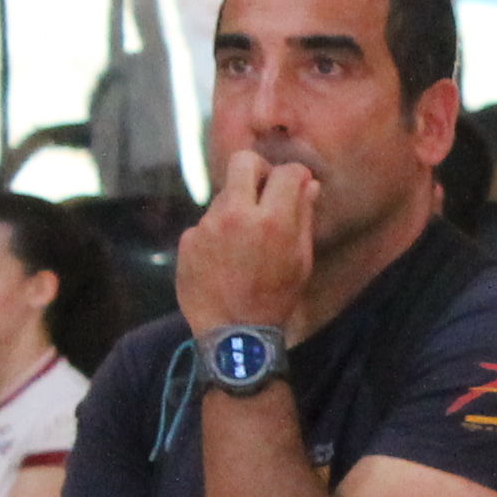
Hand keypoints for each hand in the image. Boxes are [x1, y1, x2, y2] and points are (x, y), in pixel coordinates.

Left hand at [176, 144, 320, 333]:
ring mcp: (207, 225)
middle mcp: (237, 214)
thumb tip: (308, 184)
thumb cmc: (276, 299)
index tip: (296, 184)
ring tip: (242, 241)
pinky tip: (223, 259)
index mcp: (273, 220)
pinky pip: (206, 223)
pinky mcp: (188, 239)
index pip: (286, 172)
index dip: (296, 175)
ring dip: (236, 207)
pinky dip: (217, 233)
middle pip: (242, 162)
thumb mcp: (301, 261)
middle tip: (263, 189)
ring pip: (224, 196)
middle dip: (257, 170)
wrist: (233, 334)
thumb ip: (303, 217)